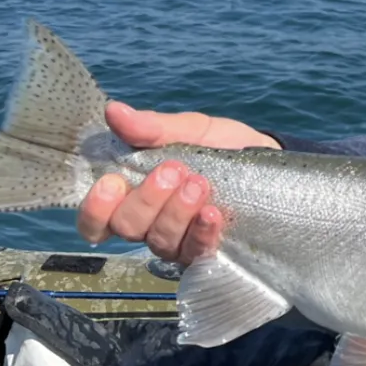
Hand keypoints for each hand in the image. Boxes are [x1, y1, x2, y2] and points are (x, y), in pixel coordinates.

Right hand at [76, 101, 279, 263]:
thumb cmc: (220, 147)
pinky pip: (196, 254)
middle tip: (173, 169)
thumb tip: (114, 111)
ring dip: (176, 212)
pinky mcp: (209, 253)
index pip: (95, 219)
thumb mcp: (190, 130)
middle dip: (147, 199)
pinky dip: (202, 232)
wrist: (269, 161)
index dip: (96, 208)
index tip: (112, 182)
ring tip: (198, 184)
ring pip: (160, 241)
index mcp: (134, 194)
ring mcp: (179, 242)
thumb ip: (152, 128)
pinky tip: (213, 213)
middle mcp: (150, 224)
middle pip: (127, 227)